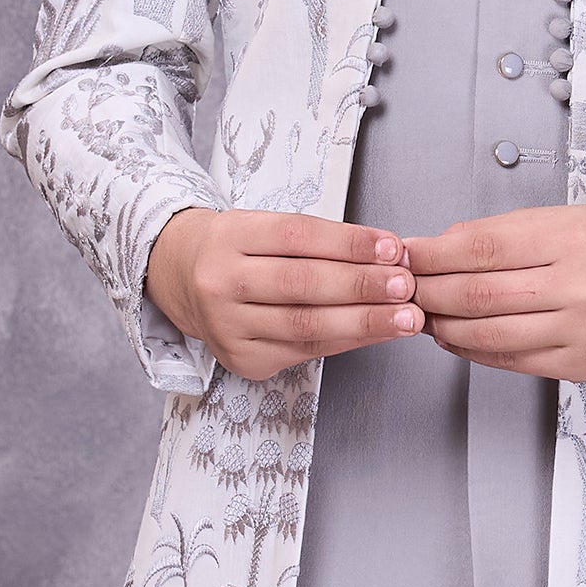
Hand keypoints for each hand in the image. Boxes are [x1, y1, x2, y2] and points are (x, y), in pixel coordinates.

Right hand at [144, 207, 423, 378]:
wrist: (179, 278)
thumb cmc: (237, 249)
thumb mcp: (264, 226)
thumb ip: (319, 240)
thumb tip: (388, 255)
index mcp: (230, 236)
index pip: (299, 236)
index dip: (350, 244)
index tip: (393, 248)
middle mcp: (222, 282)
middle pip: (302, 284)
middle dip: (363, 286)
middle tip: (406, 286)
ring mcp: (228, 326)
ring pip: (306, 325)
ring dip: (364, 322)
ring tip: (406, 317)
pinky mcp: (241, 359)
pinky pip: (304, 350)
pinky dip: (347, 342)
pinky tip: (376, 333)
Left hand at [402, 202, 585, 381]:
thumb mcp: (560, 219)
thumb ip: (499, 235)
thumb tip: (434, 250)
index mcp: (571, 239)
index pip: (481, 248)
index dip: (432, 255)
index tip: (403, 255)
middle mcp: (580, 286)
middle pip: (478, 294)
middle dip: (429, 292)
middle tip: (401, 289)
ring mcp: (581, 331)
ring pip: (488, 333)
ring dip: (444, 326)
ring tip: (423, 315)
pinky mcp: (580, 365)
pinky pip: (511, 360)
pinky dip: (474, 350)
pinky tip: (457, 337)